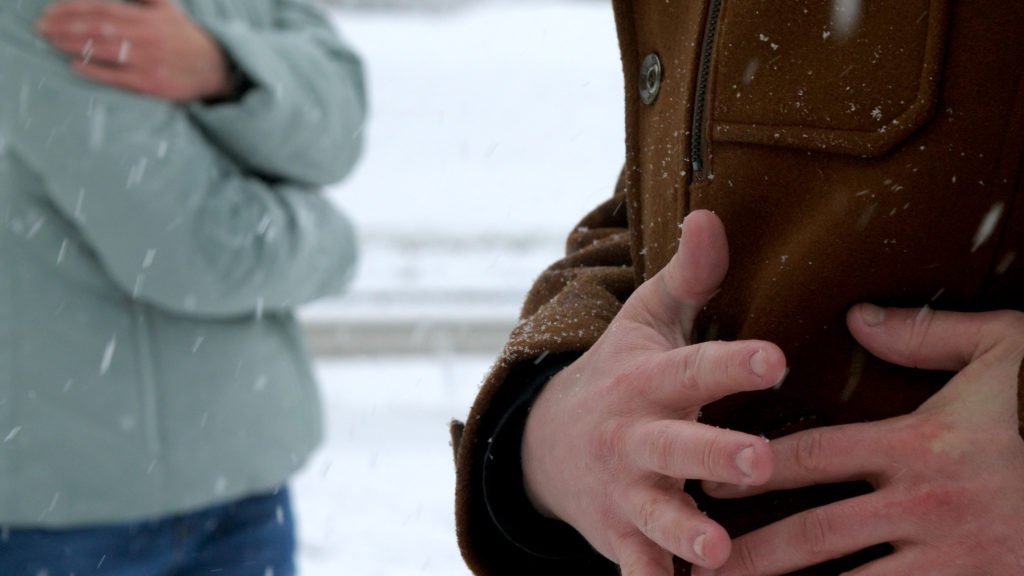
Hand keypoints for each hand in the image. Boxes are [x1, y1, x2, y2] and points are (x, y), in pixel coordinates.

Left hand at [35, 0, 233, 101]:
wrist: (216, 69)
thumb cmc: (186, 38)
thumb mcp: (167, 8)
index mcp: (147, 17)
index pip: (102, 8)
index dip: (73, 8)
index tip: (51, 10)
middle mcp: (146, 37)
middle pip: (97, 28)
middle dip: (65, 26)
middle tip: (41, 27)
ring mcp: (148, 61)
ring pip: (103, 50)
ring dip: (73, 44)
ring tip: (51, 42)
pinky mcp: (151, 83)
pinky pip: (117, 76)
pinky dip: (94, 71)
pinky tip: (75, 65)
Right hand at [522, 210, 787, 574]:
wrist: (544, 446)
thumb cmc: (618, 376)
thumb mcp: (644, 322)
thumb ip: (687, 276)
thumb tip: (712, 213)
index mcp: (648, 382)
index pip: (694, 368)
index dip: (732, 364)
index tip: (775, 359)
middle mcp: (635, 438)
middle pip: (675, 446)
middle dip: (712, 455)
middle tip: (757, 461)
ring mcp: (624, 493)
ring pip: (656, 516)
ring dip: (685, 534)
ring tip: (719, 552)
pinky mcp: (619, 539)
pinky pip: (640, 570)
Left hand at [696, 306, 1023, 575]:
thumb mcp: (1007, 353)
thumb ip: (928, 335)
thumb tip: (857, 317)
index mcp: (918, 443)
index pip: (811, 456)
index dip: (753, 470)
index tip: (709, 485)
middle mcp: (923, 505)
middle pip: (813, 535)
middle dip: (752, 555)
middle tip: (700, 565)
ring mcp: (953, 558)